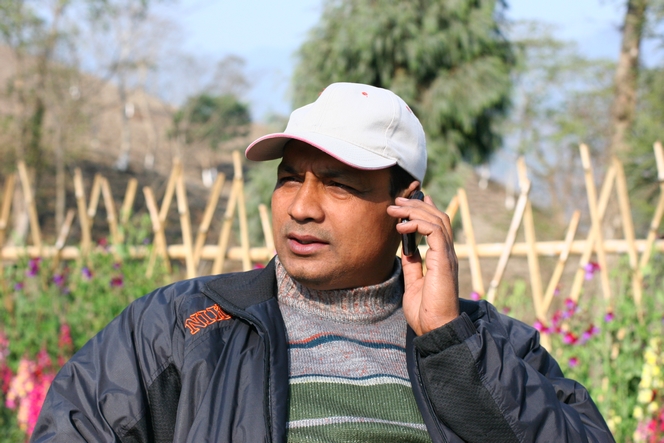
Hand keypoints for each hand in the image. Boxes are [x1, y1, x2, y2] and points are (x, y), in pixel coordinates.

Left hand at [387, 195, 458, 335]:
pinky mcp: (444, 260)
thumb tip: (407, 249)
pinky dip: (418, 224)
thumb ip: (413, 264)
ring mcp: (448, 256)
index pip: (438, 226)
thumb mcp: (414, 283)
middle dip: (416, 205)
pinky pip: (434, 231)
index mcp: (442, 258)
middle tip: (396, 201)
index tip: (410, 202)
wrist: (435, 328)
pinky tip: (402, 227)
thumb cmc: (426, 311)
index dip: (426, 209)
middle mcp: (447, 254)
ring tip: (395, 209)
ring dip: (415, 210)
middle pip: (438, 217)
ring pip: (437, 220)